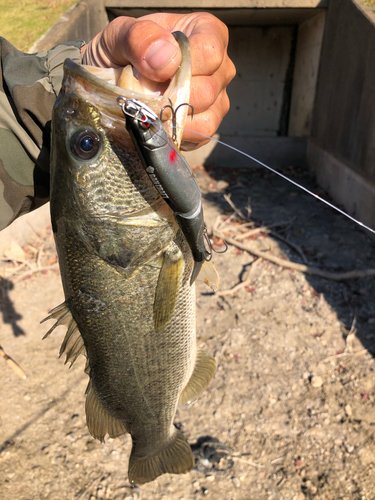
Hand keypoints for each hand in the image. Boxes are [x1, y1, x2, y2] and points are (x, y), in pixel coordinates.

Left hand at [82, 13, 235, 149]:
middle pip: (207, 90)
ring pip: (206, 118)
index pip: (209, 52)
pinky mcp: (207, 126)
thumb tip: (167, 59)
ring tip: (149, 107)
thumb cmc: (119, 54)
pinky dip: (174, 133)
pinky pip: (200, 136)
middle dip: (170, 97)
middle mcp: (218, 67)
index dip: (181, 66)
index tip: (153, 71)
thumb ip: (139, 38)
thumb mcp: (119, 35)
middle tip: (144, 93)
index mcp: (205, 32)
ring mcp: (217, 99)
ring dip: (171, 118)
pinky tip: (158, 122)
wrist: (110, 83)